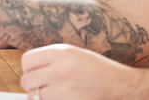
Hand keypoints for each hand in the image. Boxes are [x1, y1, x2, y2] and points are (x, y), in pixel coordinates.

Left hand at [20, 44, 141, 98]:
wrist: (122, 86)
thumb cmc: (99, 69)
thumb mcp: (74, 53)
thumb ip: (51, 58)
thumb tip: (29, 68)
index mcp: (61, 52)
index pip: (27, 60)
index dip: (29, 68)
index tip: (35, 72)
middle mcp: (61, 70)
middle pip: (26, 80)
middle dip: (32, 85)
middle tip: (42, 86)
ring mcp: (65, 90)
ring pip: (34, 97)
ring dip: (40, 97)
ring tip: (54, 94)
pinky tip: (61, 98)